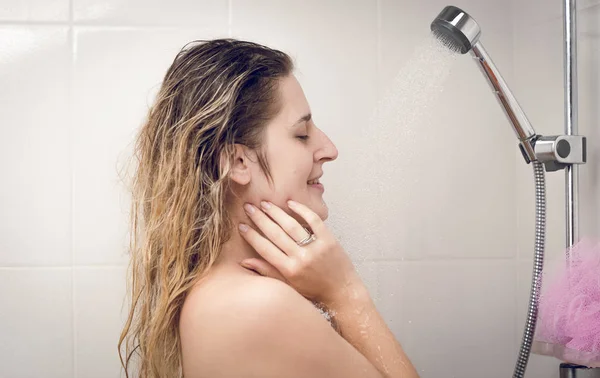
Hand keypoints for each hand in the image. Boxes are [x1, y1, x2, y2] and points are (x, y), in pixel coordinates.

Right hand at [238, 200, 362, 306]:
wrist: (342, 292)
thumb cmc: (313, 290)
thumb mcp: (288, 285)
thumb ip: (267, 271)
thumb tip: (244, 261)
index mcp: (289, 270)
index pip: (265, 249)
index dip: (251, 236)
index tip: (241, 225)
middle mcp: (301, 258)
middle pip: (275, 234)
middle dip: (260, 219)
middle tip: (249, 207)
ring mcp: (315, 247)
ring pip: (291, 225)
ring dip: (276, 212)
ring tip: (264, 203)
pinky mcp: (329, 239)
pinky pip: (313, 220)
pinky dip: (302, 210)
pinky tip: (290, 203)